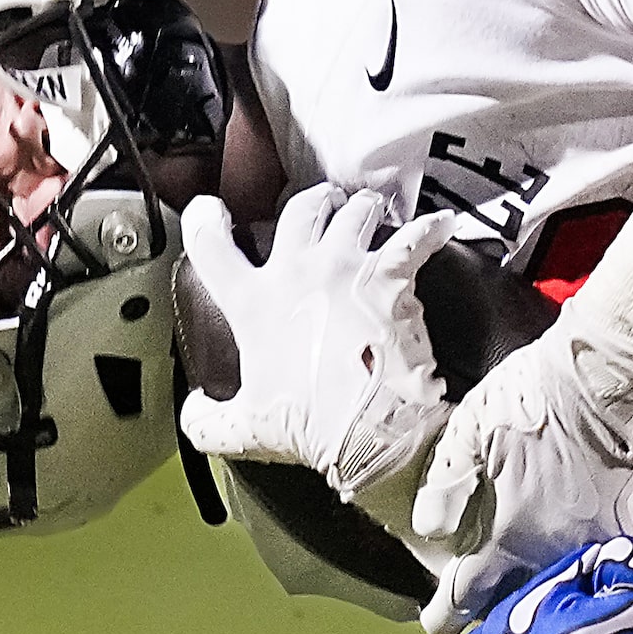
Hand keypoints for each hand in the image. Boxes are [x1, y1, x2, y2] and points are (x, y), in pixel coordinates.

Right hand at [175, 186, 460, 498]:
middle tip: (323, 205)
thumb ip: (206, 419)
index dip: (205, 221)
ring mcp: (346, 268)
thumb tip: (192, 410)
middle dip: (313, 203)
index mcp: (252, 304)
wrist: (370, 428)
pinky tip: (441, 225)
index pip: (211, 247)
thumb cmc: (307, 424)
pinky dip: (431, 229)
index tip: (211, 211)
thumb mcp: (241, 430)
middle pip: (299, 211)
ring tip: (371, 212)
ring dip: (363, 209)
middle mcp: (296, 272)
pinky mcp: (392, 276)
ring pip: (355, 212)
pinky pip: (417, 237)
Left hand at [411, 319, 632, 633]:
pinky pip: (599, 563)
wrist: (612, 372)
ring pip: (559, 588)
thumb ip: (445, 488)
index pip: (467, 597)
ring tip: (518, 588)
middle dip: (492, 610)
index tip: (435, 623)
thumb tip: (430, 531)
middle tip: (476, 605)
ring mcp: (598, 543)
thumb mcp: (467, 433)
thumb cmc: (534, 396)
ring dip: (536, 594)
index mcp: (507, 536)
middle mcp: (554, 552)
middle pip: (516, 604)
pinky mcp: (632, 525)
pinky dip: (579, 569)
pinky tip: (567, 558)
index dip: (445, 616)